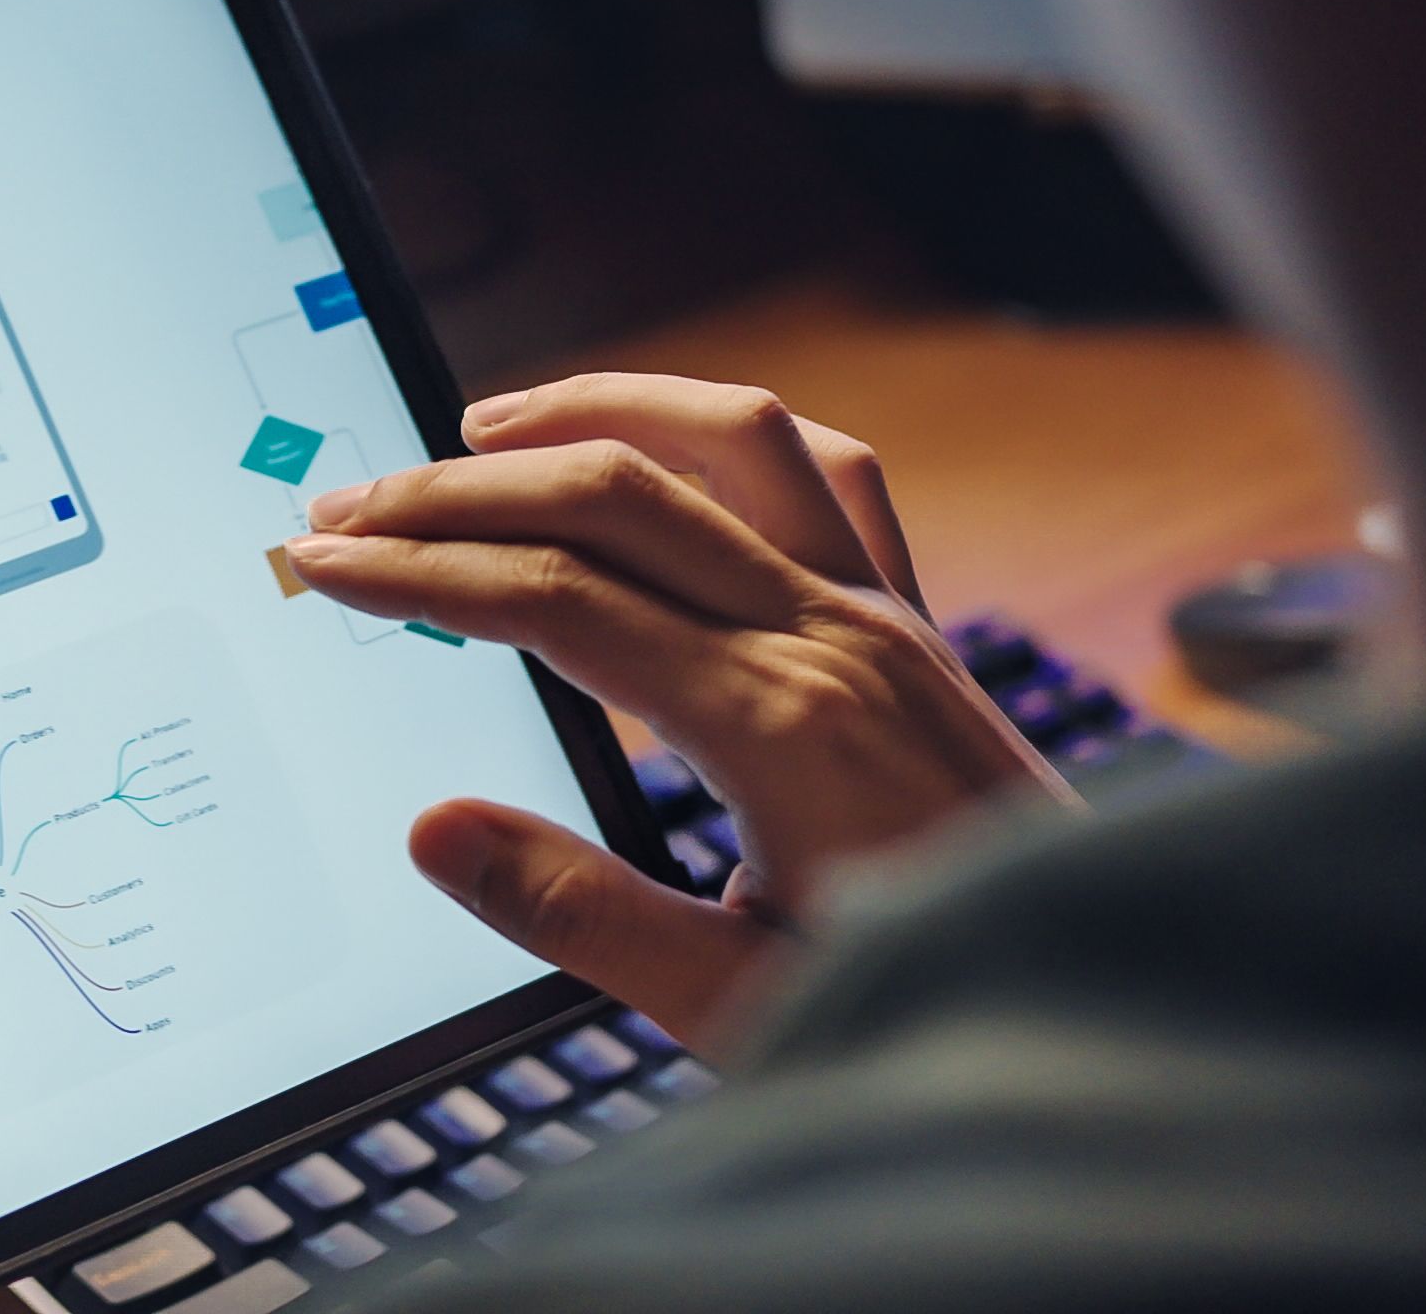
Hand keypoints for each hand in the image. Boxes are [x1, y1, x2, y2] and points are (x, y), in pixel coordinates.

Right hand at [285, 374, 1071, 1045]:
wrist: (1103, 1007)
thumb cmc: (925, 1018)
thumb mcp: (737, 1005)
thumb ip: (583, 916)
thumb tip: (435, 830)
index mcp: (779, 725)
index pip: (555, 601)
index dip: (420, 571)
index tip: (322, 564)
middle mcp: (838, 637)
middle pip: (616, 493)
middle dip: (460, 488)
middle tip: (347, 506)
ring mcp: (888, 615)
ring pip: (730, 436)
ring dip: (598, 408)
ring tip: (482, 427)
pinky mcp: (919, 624)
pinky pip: (826, 473)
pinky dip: (727, 433)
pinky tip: (663, 448)